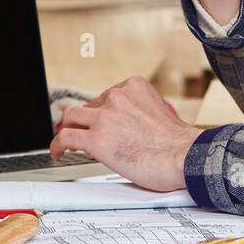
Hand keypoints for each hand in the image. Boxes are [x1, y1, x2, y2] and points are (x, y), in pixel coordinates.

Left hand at [50, 76, 201, 191]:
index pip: (104, 97)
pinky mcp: (97, 140)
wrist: (185, 157)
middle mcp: (117, 96)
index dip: (98, 113)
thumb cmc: (178, 143)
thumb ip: (139, 112)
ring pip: (70, 119)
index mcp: (133, 86)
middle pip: (86, 107)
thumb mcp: (160, 112)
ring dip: (67, 131)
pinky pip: (65, 138)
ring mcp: (105, 117)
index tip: (96, 122)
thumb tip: (128, 126)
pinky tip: (59, 152)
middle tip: (80, 132)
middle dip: (83, 122)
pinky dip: (57, 145)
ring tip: (66, 142)